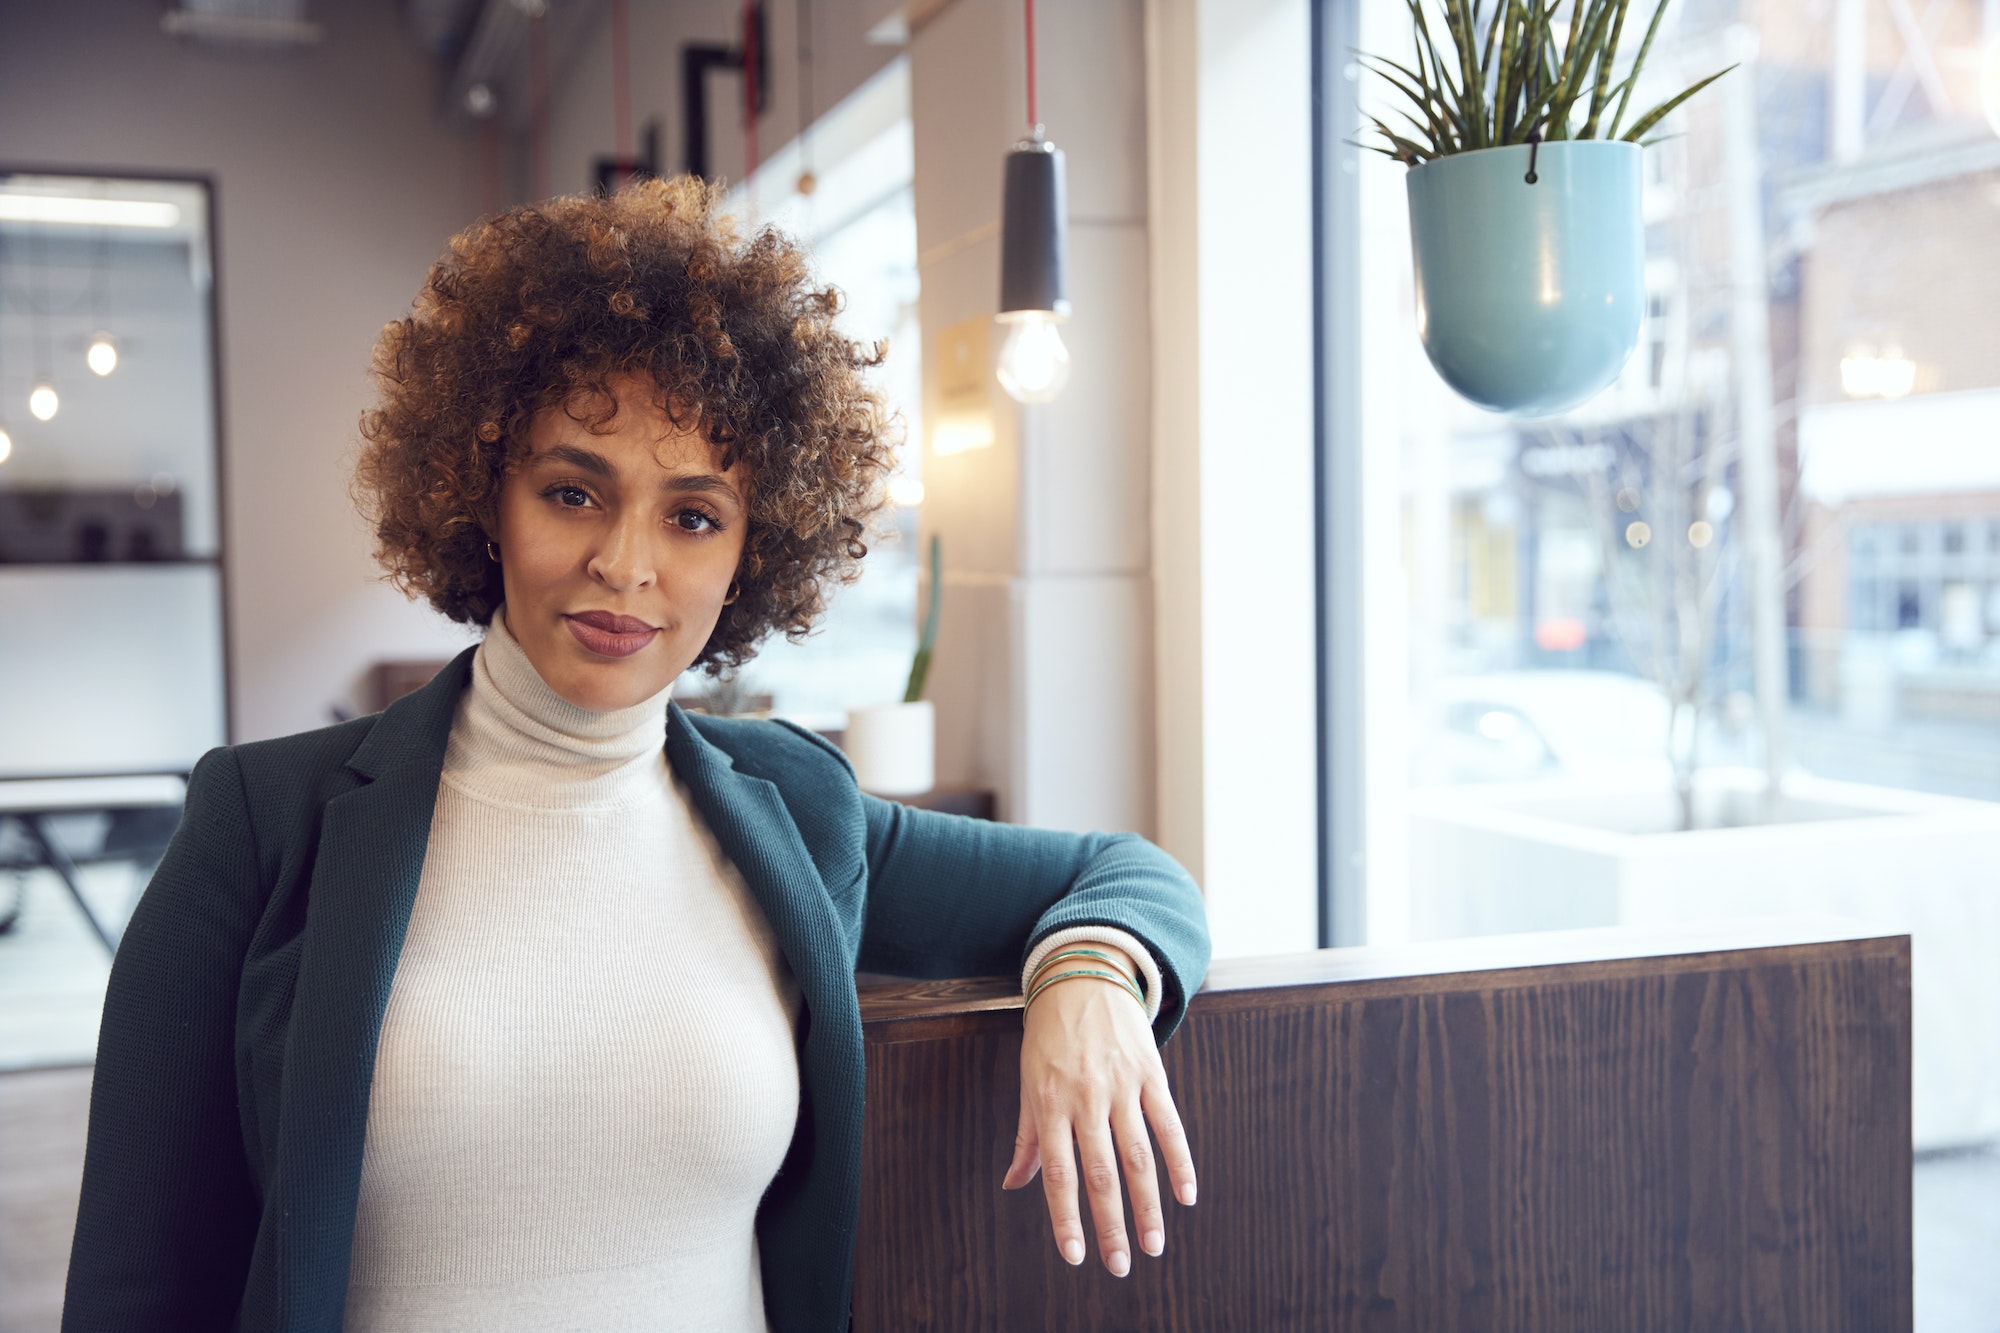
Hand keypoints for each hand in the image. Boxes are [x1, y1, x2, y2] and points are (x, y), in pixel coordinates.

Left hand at [1001, 948, 1197, 1276]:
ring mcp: (1121, 1084)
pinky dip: (1180, 1161)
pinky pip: (1169, 1124)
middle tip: (1119, 1266)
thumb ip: (1027, 1136)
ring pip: (1138, 1156)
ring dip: (1148, 1205)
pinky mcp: (1151, 1073)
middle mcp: (1086, 1097)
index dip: (1066, 1218)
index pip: (1058, 1173)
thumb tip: (1013, 1184)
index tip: (1076, 1256)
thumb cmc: (1049, 1033)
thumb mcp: (1028, 1080)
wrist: (1084, 973)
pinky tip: (1186, 1195)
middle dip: (1111, 1224)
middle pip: (1101, 1173)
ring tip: (1153, 1245)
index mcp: (1050, 1102)